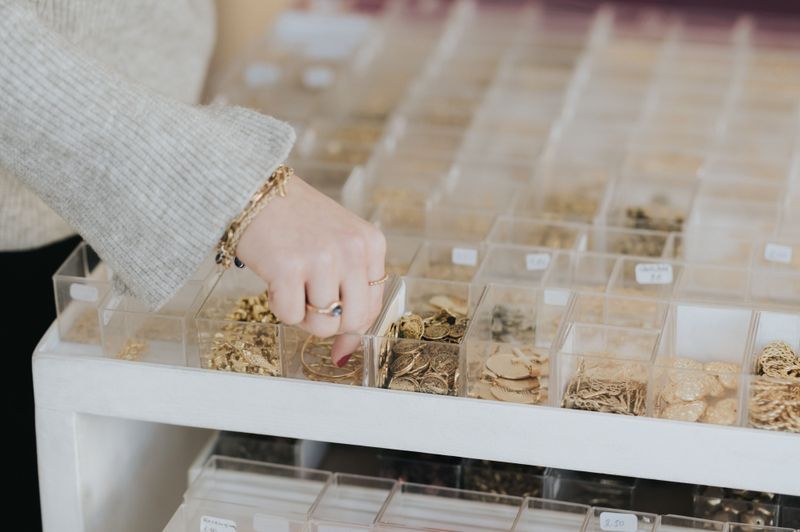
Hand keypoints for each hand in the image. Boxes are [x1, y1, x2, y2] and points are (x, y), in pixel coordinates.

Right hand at [236, 175, 386, 364]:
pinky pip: (290, 316)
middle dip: (328, 325)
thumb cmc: (293, 219)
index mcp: (370, 243)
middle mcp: (352, 250)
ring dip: (300, 313)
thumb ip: (348, 287)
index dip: (355, 330)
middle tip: (307, 305)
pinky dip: (278, 306)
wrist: (252, 189)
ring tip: (288, 283)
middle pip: (352, 321)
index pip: (374, 305)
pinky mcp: (289, 267)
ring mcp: (322, 258)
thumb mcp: (336, 242)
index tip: (341, 345)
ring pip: (322, 324)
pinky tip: (274, 279)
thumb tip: (345, 351)